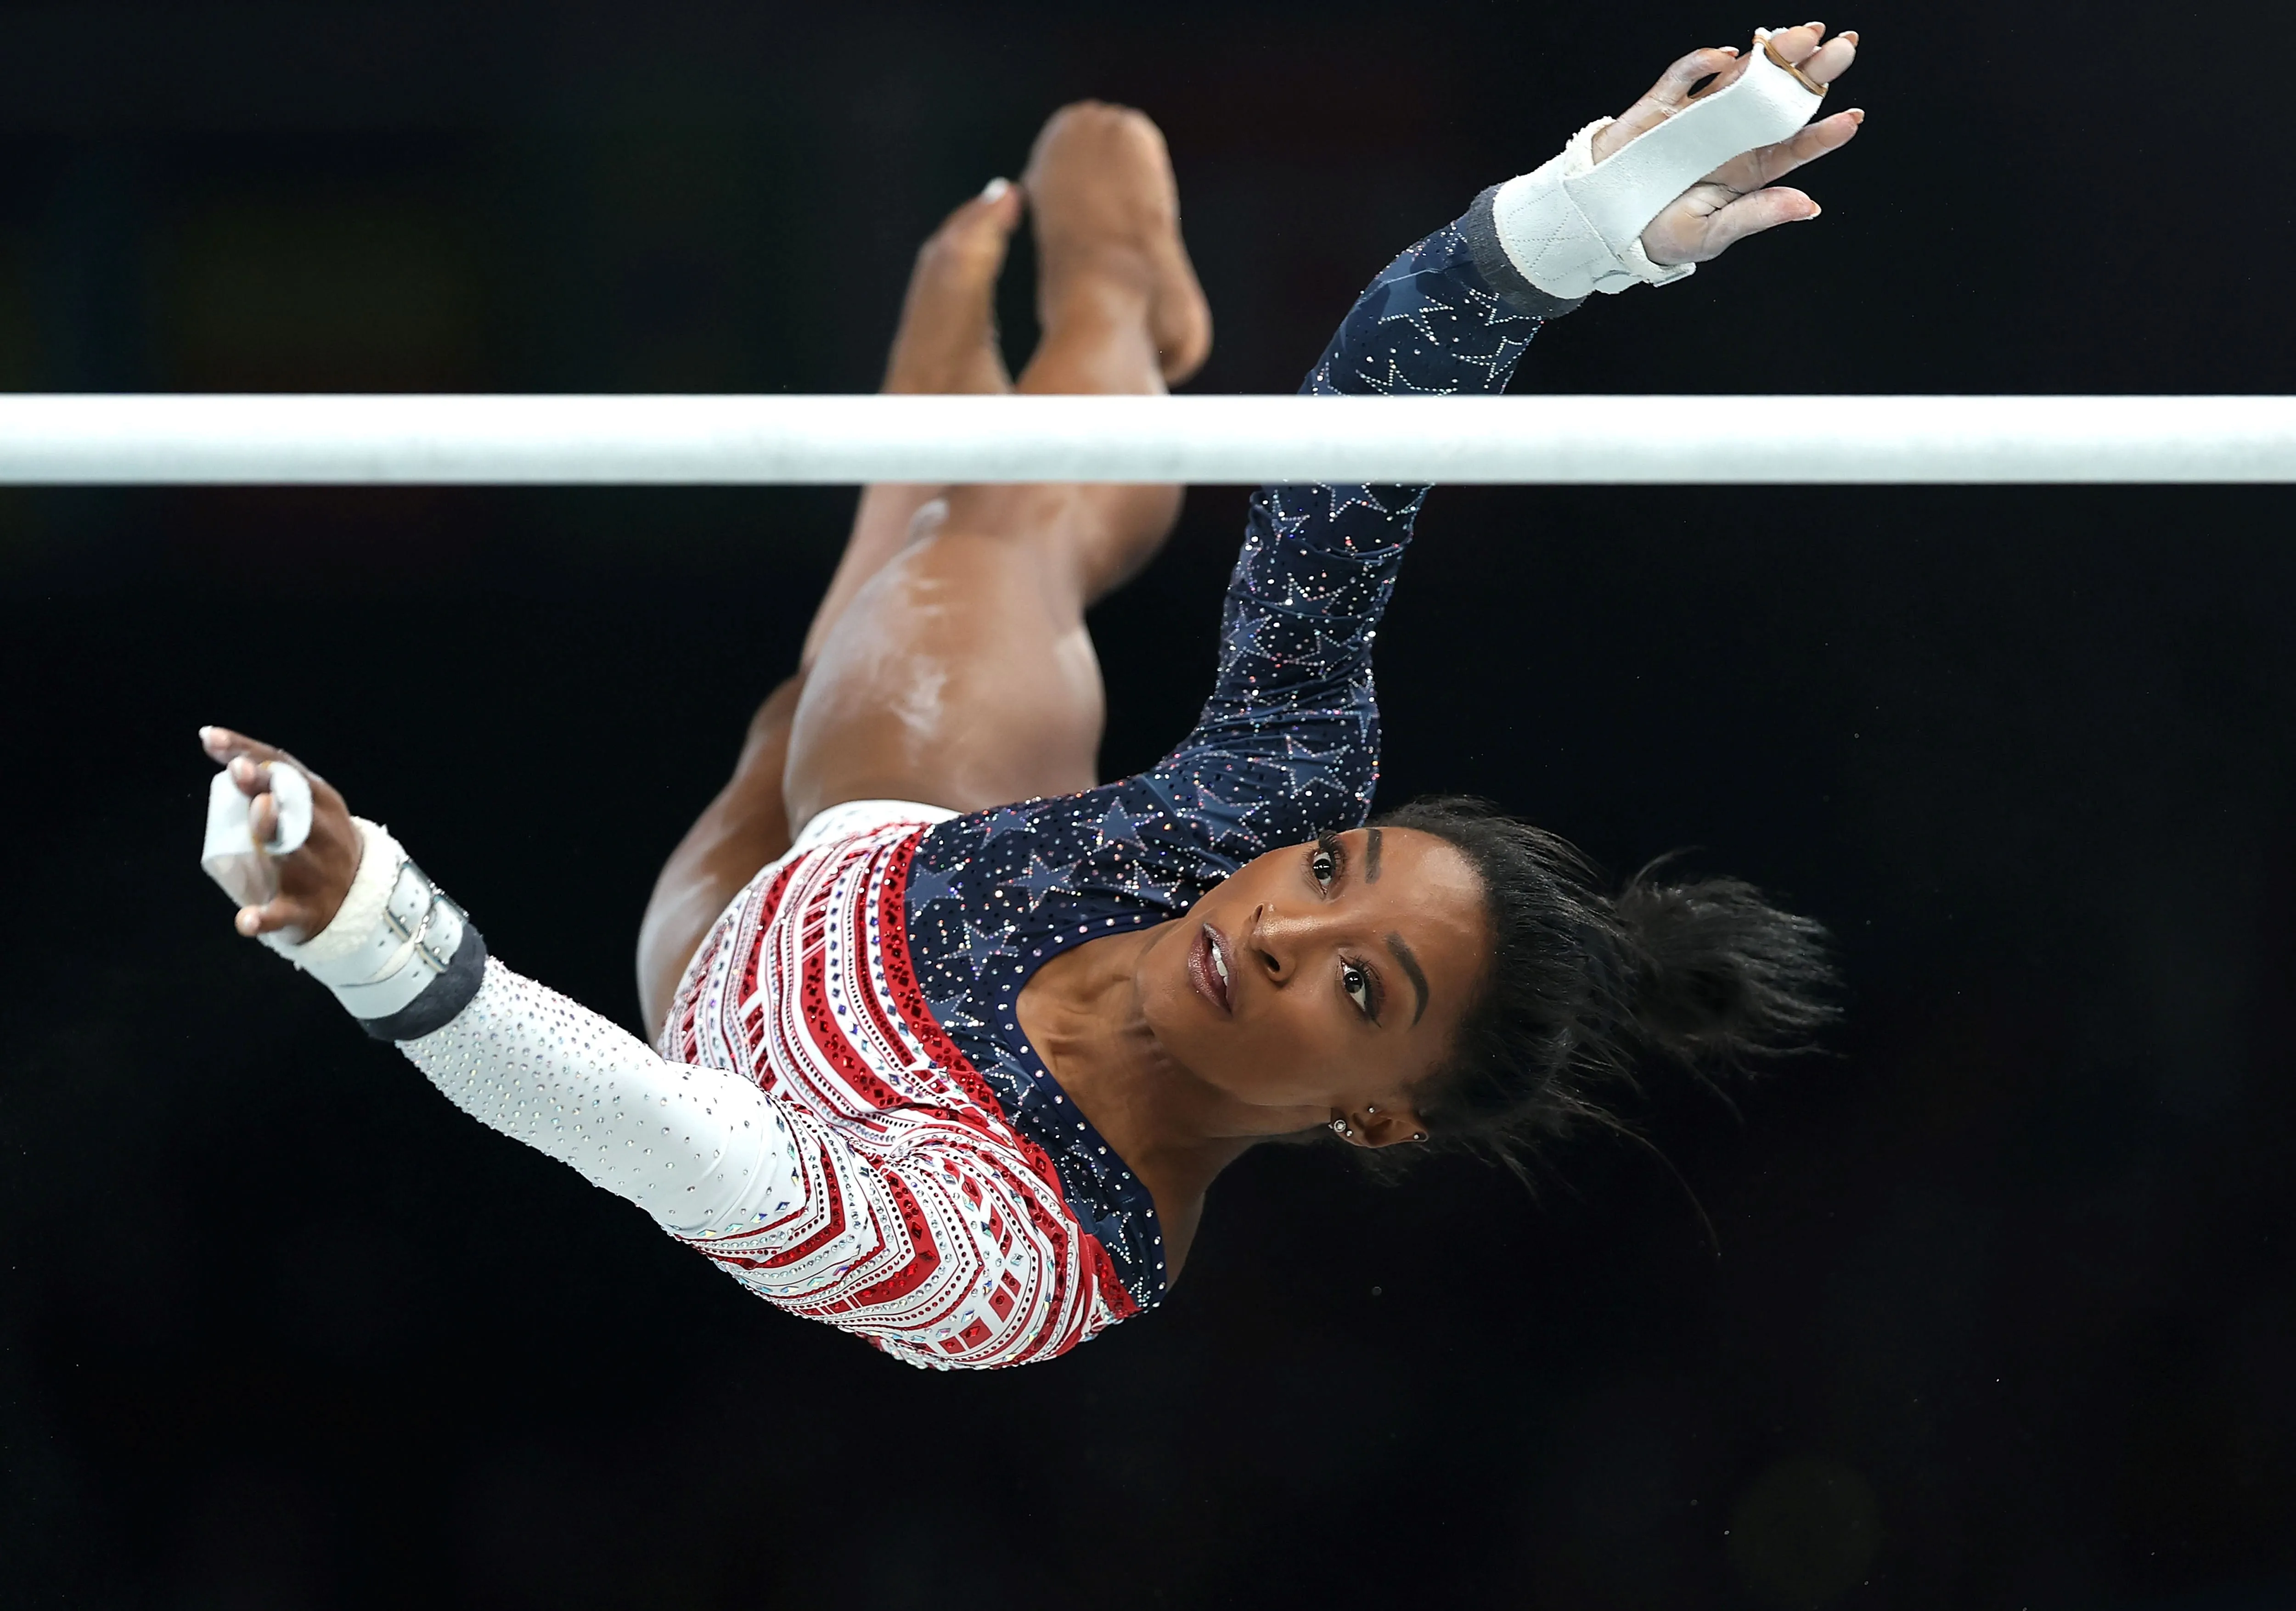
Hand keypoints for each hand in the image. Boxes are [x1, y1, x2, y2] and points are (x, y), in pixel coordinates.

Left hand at [199, 726, 360, 941]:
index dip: (247, 750)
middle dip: (266, 787)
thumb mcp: (311, 809)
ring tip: (260, 813)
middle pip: (294, 806)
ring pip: (292, 852)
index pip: (284, 768)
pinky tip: (246, 920)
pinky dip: (264, 918)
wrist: (360, 899)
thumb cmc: (319, 842)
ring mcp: (315, 872)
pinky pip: (283, 913)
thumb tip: (232, 759)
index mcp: (321, 802)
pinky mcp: (305, 910)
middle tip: (238, 769)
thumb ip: (279, 788)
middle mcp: (321, 833)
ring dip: (274, 832)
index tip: (210, 738)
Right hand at [1592, 23, 1863, 267]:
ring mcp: (1700, 115)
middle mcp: (1732, 136)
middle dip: (1811, 73)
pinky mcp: (1665, 103)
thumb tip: (1808, 206)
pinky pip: (1686, 74)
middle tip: (1843, 49)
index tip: (1852, 118)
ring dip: (1773, 54)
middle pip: (1779, 100)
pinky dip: (1705, 61)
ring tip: (1804, 34)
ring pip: (1742, 77)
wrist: (1600, 222)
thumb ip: (1756, 215)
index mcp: (1748, 171)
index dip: (1823, 133)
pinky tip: (1729, 55)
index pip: (1793, 147)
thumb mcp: (1708, 235)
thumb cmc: (1657, 233)